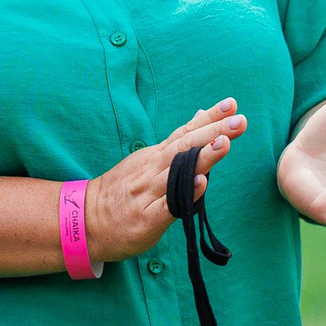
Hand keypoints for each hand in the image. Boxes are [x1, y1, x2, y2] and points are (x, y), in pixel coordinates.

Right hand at [84, 99, 245, 263]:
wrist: (86, 220)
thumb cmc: (124, 191)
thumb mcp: (148, 161)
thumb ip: (177, 143)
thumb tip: (202, 116)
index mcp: (156, 156)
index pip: (185, 132)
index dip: (208, 118)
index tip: (232, 104)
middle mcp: (153, 170)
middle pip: (185, 147)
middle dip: (214, 132)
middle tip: (239, 121)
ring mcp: (148, 193)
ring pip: (178, 172)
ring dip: (202, 157)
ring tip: (225, 143)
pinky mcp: (146, 218)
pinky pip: (167, 205)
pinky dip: (184, 194)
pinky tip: (201, 184)